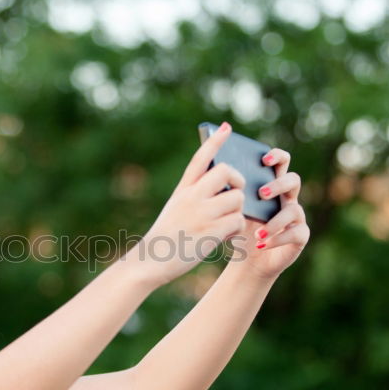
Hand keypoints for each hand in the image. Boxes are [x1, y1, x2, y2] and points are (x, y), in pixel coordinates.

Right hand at [126, 122, 246, 287]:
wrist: (150, 261)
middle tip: (235, 194)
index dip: (215, 141)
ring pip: (237, 199)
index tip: (226, 127)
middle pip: (227, 172)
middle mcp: (191, 197)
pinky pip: (237, 221)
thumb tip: (228, 190)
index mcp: (183, 190)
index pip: (201, 158)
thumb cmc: (166, 238)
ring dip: (237, 211)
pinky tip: (225, 238)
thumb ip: (196, 197)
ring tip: (226, 224)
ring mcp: (201, 213)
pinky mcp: (209, 232)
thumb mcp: (176, 209)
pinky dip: (235, 230)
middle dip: (238, 182)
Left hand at [227, 147, 309, 278]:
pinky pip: (295, 233)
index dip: (277, 156)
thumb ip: (231, 192)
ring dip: (275, 220)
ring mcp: (297, 217)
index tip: (264, 159)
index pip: (281, 162)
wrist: (248, 260)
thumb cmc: (240, 230)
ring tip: (258, 233)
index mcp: (272, 186)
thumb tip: (215, 172)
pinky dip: (277, 238)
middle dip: (278, 185)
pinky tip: (261, 244)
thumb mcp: (233, 210)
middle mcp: (288, 198)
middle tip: (260, 194)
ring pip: (294, 210)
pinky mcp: (300, 235)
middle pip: (293, 180)